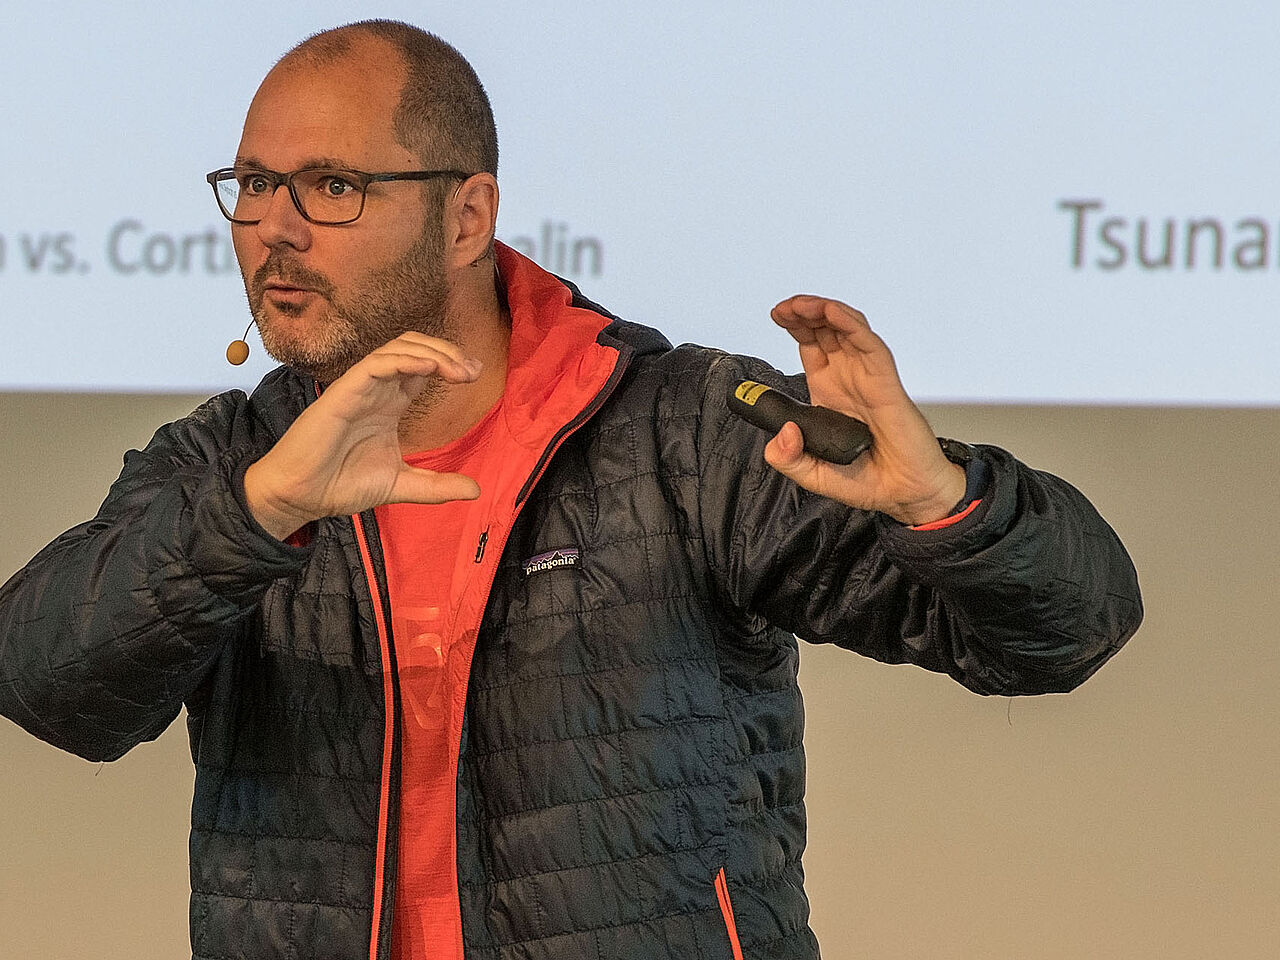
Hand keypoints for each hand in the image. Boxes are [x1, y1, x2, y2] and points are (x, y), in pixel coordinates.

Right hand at [244, 333, 483, 539]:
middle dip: (447, 352)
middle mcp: (376, 389)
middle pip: (414, 348)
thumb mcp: (401, 485)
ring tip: (457, 369)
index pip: (423, 367)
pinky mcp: (342, 393)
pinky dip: (403, 360)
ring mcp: (359, 388)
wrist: (301, 497)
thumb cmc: (342, 484)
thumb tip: (476, 490)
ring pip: (396, 349)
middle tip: (472, 370)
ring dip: (431, 352)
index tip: (475, 374)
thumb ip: (437, 486)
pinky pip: (374, 365)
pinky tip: (429, 367)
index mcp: (390, 403)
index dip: (450, 363)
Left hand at [763, 295, 965, 525]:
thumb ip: (789, 460)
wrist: (906, 494)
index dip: (795, 326)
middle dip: (802, 312)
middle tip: (782, 308)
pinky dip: (851, 325)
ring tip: (799, 306)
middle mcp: (848, 379)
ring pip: (846, 330)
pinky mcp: (886, 384)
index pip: (811, 345)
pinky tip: (832, 313)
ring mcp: (868, 378)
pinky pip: (869, 346)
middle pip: (825, 330)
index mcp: (830, 392)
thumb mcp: (814, 475)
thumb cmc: (870, 479)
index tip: (776, 315)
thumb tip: (781, 434)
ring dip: (823, 311)